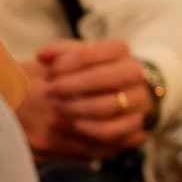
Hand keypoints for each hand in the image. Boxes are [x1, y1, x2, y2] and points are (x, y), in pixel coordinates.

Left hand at [19, 38, 150, 160]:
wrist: (124, 91)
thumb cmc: (94, 70)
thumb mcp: (79, 55)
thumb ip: (59, 52)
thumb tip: (43, 55)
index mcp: (120, 50)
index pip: (88, 55)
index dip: (63, 65)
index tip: (48, 73)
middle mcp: (135, 73)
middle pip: (102, 78)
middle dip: (69, 87)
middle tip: (49, 92)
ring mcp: (138, 99)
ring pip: (104, 107)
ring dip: (74, 109)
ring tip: (56, 108)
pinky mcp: (134, 123)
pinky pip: (109, 130)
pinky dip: (85, 128)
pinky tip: (67, 123)